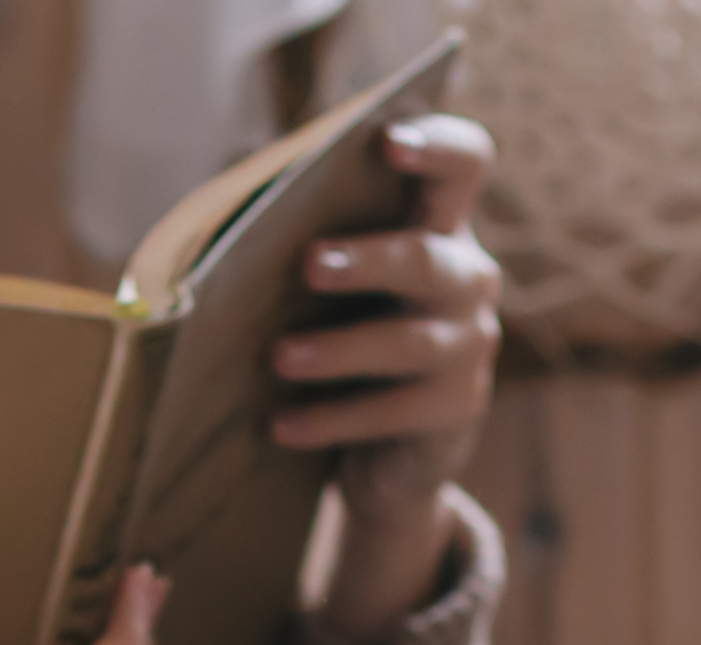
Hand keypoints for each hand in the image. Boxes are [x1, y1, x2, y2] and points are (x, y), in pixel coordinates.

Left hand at [279, 115, 502, 642]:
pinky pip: (393, 412)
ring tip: (278, 358)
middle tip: (307, 264)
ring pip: (408, 342)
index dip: (436, 146)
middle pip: (427, 257)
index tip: (386, 142)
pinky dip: (333, 418)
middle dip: (368, 260)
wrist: (387, 446)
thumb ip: (308, 239)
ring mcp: (469, 344)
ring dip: (338, 350)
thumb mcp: (329, 278)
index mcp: (438, 221)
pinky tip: (282, 427)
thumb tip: (231, 239)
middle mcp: (467, 276)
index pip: (464, 162)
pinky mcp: (457, 409)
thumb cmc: (343, 330)